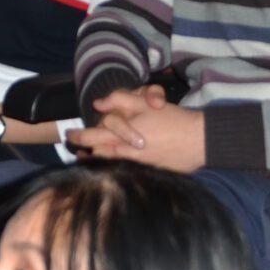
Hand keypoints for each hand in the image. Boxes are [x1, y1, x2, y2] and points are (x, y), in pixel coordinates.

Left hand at [69, 88, 205, 171]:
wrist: (198, 141)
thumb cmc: (172, 119)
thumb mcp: (145, 102)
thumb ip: (120, 100)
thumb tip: (98, 103)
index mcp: (123, 135)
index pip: (95, 137)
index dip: (80, 136)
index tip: (70, 135)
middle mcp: (127, 151)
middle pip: (99, 152)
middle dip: (85, 150)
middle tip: (73, 149)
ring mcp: (138, 163)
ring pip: (111, 162)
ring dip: (97, 159)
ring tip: (87, 158)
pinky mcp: (149, 169)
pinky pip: (124, 168)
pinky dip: (113, 166)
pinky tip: (111, 164)